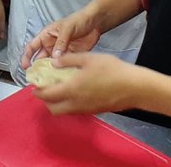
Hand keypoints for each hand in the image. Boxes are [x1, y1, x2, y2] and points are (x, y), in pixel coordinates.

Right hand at [20, 8, 102, 69]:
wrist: (95, 22)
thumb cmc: (78, 19)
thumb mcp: (67, 29)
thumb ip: (61, 42)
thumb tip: (55, 56)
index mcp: (46, 36)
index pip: (32, 47)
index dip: (27, 57)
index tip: (25, 66)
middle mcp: (52, 45)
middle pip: (41, 59)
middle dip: (39, 68)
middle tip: (38, 77)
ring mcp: (61, 52)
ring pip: (53, 64)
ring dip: (51, 71)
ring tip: (50, 79)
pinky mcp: (71, 56)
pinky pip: (65, 66)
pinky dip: (63, 71)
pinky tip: (63, 77)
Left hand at [33, 53, 153, 114]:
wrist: (135, 87)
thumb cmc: (112, 70)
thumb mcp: (89, 58)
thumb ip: (69, 60)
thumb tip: (54, 62)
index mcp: (71, 90)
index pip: (47, 95)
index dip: (38, 91)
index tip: (35, 85)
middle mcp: (76, 104)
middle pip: (53, 109)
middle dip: (46, 101)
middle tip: (46, 89)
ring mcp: (86, 110)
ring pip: (65, 112)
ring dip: (58, 104)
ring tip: (61, 89)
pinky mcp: (95, 111)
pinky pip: (76, 111)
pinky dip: (70, 104)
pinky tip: (76, 92)